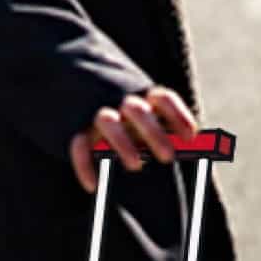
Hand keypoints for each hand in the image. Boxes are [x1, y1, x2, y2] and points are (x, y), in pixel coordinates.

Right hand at [69, 86, 196, 194]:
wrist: (66, 76)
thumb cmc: (118, 109)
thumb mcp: (141, 111)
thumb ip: (162, 128)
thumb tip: (195, 150)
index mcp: (139, 94)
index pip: (162, 98)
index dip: (178, 116)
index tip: (191, 137)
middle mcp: (118, 100)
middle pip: (137, 110)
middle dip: (153, 132)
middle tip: (168, 156)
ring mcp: (94, 112)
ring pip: (107, 121)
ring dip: (122, 142)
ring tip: (136, 165)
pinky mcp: (71, 126)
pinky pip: (77, 144)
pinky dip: (84, 165)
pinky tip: (92, 184)